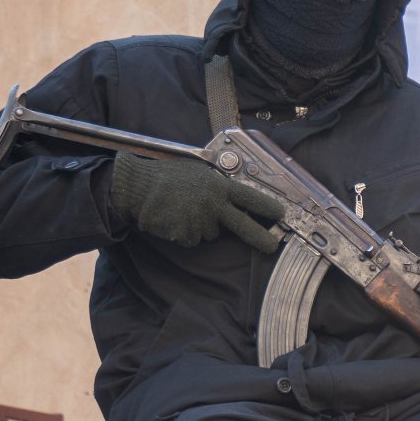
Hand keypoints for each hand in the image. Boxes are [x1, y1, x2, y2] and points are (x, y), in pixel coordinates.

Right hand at [109, 154, 283, 252]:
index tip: (281, 214)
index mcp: (218, 185)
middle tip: (272, 246)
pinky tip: (173, 218)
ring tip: (182, 209)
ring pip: (211, 233)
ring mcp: (200, 219)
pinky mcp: (186, 233)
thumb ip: (217, 187)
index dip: (266, 207)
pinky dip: (184, 233)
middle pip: (242, 224)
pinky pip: (192, 239)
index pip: (249, 197)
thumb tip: (235, 201)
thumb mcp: (198, 174)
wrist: (138, 186)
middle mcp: (213, 203)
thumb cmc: (167, 178)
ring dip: (200, 226)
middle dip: (259, 236)